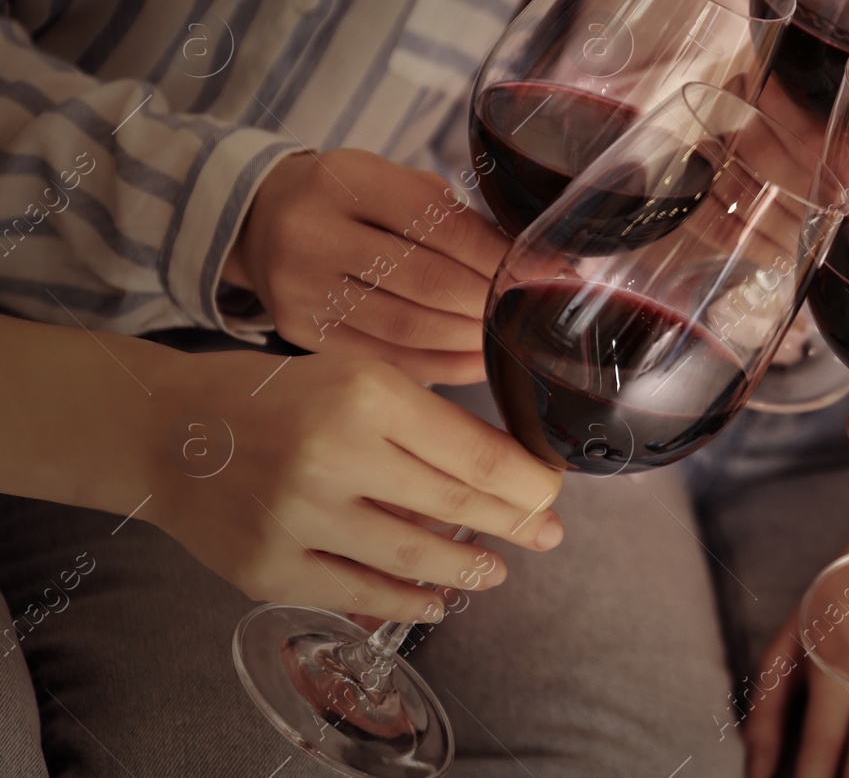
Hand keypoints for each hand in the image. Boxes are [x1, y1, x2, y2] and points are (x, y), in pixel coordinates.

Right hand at [143, 349, 564, 622]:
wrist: (167, 430)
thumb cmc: (276, 397)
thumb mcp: (357, 378)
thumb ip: (424, 422)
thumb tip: (509, 474)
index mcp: (365, 394)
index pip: (476, 453)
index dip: (528, 483)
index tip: (550, 492)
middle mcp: (333, 455)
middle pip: (456, 506)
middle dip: (516, 525)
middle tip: (547, 535)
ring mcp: (297, 517)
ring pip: (414, 558)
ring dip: (467, 569)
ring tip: (496, 570)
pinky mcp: (267, 567)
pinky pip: (357, 594)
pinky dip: (406, 600)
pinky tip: (435, 598)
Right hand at [224, 149, 508, 384]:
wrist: (261, 218)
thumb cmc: (352, 198)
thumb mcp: (395, 182)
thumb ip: (454, 217)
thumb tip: (532, 263)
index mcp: (347, 180)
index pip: (441, 225)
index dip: (500, 255)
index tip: (546, 271)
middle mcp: (315, 232)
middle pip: (426, 281)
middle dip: (489, 301)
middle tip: (531, 312)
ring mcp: (302, 287)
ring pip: (406, 327)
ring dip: (469, 338)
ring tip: (508, 339)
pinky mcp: (299, 330)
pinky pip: (383, 356)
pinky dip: (438, 365)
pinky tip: (474, 361)